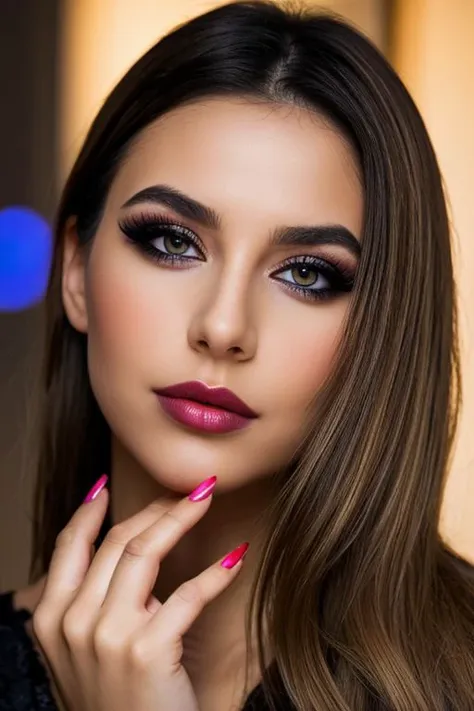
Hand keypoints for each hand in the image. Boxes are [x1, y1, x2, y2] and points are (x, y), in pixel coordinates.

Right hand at [32, 475, 248, 710]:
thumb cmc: (114, 702)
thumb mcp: (80, 653)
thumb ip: (89, 606)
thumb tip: (121, 555)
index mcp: (50, 618)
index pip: (68, 547)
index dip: (89, 511)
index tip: (106, 485)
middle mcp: (73, 622)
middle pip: (116, 541)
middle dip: (154, 507)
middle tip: (185, 491)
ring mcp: (108, 635)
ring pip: (145, 552)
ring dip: (181, 517)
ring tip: (205, 499)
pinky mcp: (147, 649)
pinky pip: (187, 594)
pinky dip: (216, 573)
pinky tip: (235, 558)